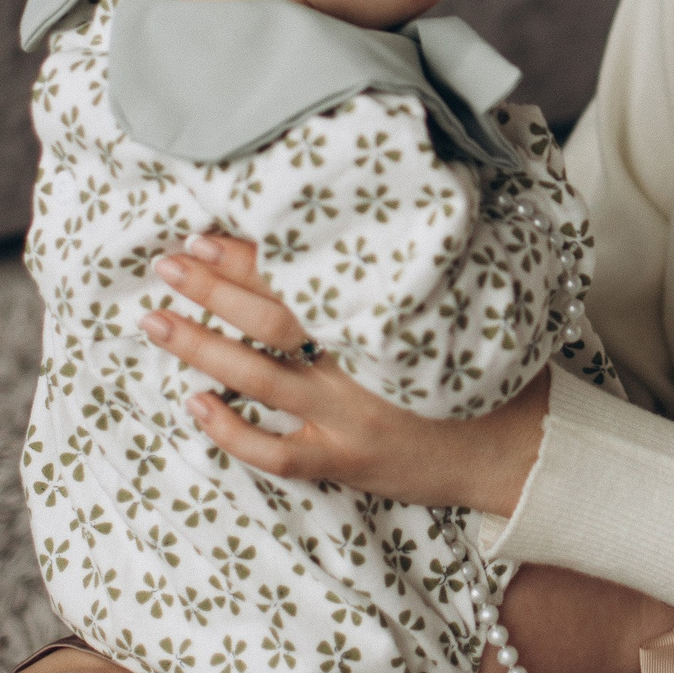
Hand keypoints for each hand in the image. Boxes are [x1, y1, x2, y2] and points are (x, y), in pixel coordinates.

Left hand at [141, 230, 549, 519]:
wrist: (519, 446)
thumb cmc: (493, 364)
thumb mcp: (465, 299)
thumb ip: (413, 268)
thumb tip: (379, 210)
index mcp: (386, 316)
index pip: (303, 278)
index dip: (251, 255)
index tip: (206, 232)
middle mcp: (359, 365)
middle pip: (270, 321)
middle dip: (212, 289)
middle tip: (166, 263)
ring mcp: (347, 417)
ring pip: (258, 380)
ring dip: (200, 348)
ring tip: (154, 321)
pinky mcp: (344, 462)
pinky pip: (275, 452)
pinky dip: (230, 431)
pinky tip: (193, 405)